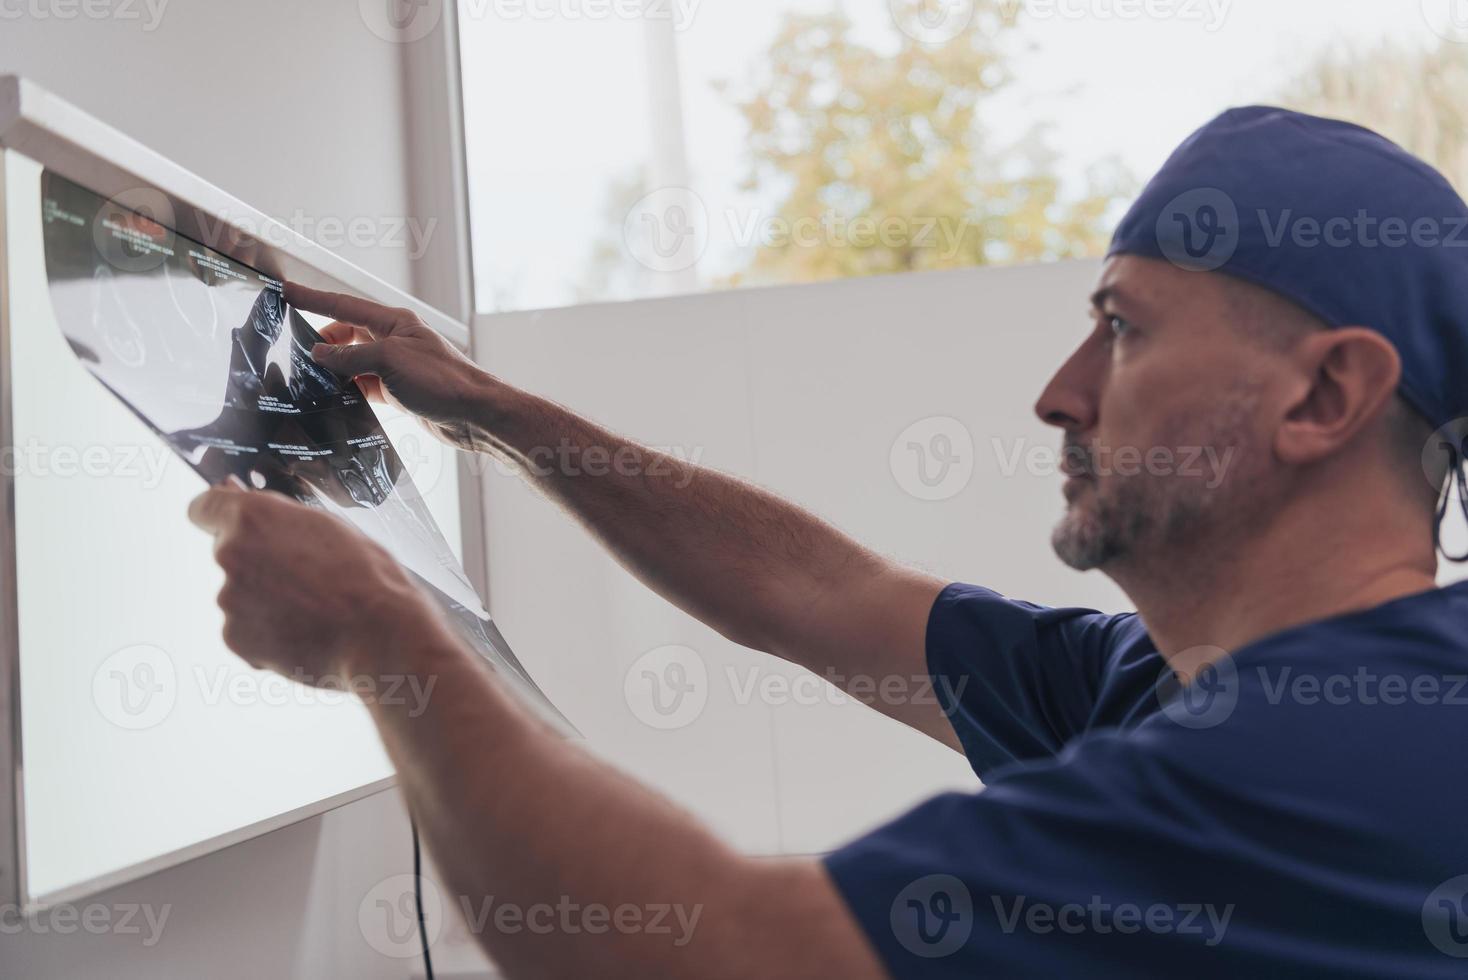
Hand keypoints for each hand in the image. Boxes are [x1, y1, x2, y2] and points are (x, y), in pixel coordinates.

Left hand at [188, 482, 446, 685]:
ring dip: (266, 599)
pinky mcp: (235, 638)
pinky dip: (268, 631)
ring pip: (240, 594)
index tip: (229, 524)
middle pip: (229, 553)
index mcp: (252, 518)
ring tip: (313, 607)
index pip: (203, 507)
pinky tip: (304, 631)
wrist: (380, 634)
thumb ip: (280, 515)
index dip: (218, 514)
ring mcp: (229, 599)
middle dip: (258, 561)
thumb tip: (246, 503)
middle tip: (304, 575)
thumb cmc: (366, 576)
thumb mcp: (329, 525)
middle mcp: (230, 555)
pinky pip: (245, 629)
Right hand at [285, 282, 494, 452]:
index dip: (313, 299)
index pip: (344, 305)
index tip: (287, 292)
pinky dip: (348, 389)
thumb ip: (350, 356)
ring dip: (334, 369)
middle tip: (299, 354)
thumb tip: (320, 355)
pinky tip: (334, 397)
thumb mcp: (389, 361)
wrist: (475, 414)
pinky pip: (364, 384)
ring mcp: (396, 366)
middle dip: (322, 342)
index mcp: (394, 322)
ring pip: (353, 361)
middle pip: (346, 333)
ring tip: (311, 378)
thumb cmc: (443, 380)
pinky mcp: (398, 390)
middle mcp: (394, 340)